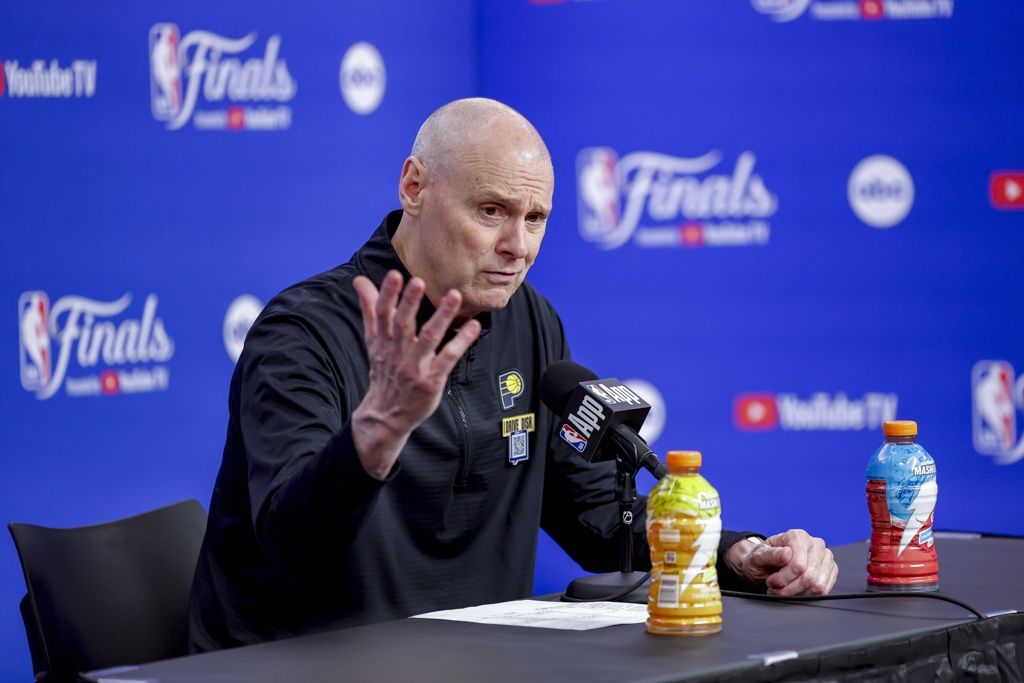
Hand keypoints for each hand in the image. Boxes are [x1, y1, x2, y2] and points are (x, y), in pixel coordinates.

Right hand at [351, 270, 481, 478]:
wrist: (386, 415)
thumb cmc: (384, 371)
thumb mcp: (373, 341)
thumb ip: (369, 309)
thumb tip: (359, 280)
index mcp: (383, 341)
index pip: (383, 314)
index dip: (387, 294)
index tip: (394, 274)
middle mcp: (398, 352)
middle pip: (403, 324)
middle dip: (409, 303)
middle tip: (418, 280)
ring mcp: (415, 367)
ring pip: (429, 339)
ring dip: (441, 317)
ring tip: (454, 296)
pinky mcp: (431, 381)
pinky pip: (448, 359)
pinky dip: (461, 342)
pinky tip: (474, 326)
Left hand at [726, 529, 837, 595]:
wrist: (765, 565)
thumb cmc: (762, 559)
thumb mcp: (757, 556)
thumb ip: (770, 554)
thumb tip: (786, 553)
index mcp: (797, 536)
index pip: (798, 565)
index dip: (783, 578)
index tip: (771, 581)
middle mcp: (815, 544)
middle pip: (809, 577)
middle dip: (789, 588)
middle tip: (775, 588)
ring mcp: (825, 557)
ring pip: (817, 586)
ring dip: (797, 594)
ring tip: (783, 590)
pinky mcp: (830, 571)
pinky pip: (824, 590)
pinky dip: (806, 595)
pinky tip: (794, 592)